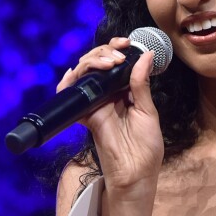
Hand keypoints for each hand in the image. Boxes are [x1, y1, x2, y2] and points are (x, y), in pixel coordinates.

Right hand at [57, 37, 163, 198]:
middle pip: (98, 62)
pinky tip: (74, 73)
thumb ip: (141, 84)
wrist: (135, 173)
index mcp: (127, 90)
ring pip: (84, 72)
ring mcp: (95, 103)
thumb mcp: (148, 111)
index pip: (117, 62)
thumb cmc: (147, 146)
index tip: (127, 42)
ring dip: (93, 61)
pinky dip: (68, 82)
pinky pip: (70, 95)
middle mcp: (109, 94)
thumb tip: (146, 56)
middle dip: (105, 52)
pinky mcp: (84, 115)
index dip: (118, 48)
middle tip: (118, 56)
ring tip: (109, 63)